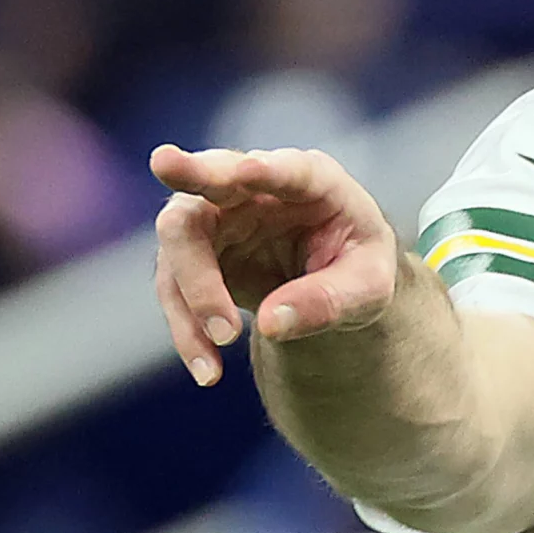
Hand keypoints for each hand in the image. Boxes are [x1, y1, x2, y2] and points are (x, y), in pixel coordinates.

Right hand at [151, 145, 398, 385]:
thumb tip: (272, 324)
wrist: (336, 282)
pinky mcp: (196, 250)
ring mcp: (220, 215)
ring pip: (181, 238)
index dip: (264, 170)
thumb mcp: (368, 290)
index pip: (289, 170)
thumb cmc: (359, 269)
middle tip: (164, 163)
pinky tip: (207, 370)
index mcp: (315, 181)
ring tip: (224, 345)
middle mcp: (258, 187)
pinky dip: (186, 329)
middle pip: (213, 177)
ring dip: (194, 293)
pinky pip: (175, 287)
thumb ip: (328, 302)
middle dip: (189, 173)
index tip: (241, 170)